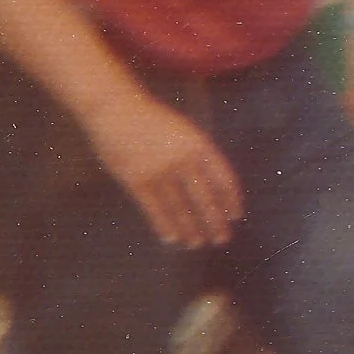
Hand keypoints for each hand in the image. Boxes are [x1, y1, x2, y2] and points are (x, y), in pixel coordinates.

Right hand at [83, 84, 241, 247]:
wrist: (117, 110)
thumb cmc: (153, 121)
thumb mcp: (185, 131)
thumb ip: (199, 155)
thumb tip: (213, 186)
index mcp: (200, 145)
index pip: (224, 178)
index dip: (231, 199)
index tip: (236, 215)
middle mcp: (183, 160)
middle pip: (205, 198)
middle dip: (215, 222)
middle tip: (222, 239)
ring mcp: (160, 171)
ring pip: (180, 208)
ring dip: (190, 229)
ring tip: (197, 243)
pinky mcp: (137, 181)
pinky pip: (155, 209)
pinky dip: (165, 226)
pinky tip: (173, 238)